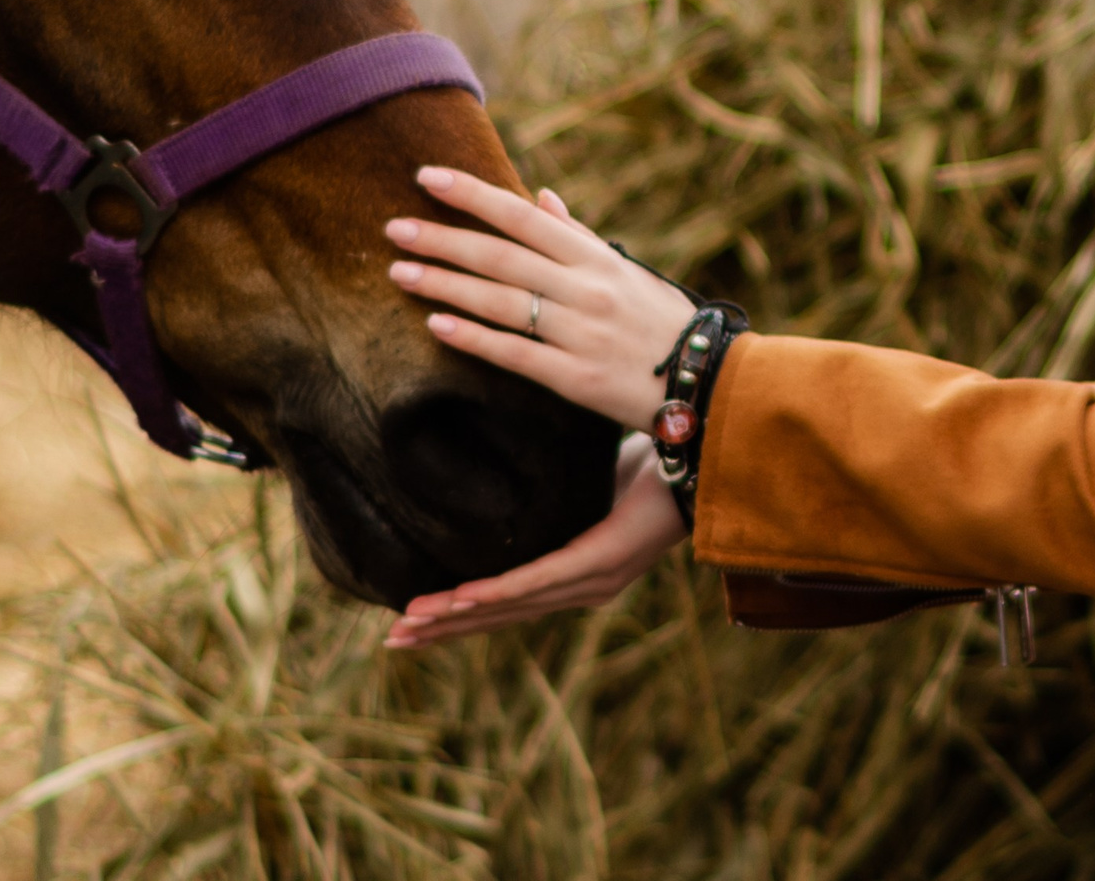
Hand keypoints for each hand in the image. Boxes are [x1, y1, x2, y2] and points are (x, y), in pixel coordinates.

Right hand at [385, 432, 685, 646]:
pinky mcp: (600, 563)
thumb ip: (552, 491)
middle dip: (443, 628)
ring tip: (409, 624)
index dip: (459, 615)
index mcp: (578, 574)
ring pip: (511, 605)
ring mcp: (592, 580)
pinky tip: (462, 599)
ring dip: (456, 617)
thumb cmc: (651, 466)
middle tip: (393, 639)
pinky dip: (498, 591)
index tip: (411, 620)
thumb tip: (514, 471)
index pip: (508, 602)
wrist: (701, 456)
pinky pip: (540, 580)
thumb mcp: (584, 480)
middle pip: (500, 615)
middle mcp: (582, 589)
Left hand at [386, 167, 697, 428]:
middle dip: (443, 239)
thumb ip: (578, 236)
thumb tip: (538, 196)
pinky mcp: (576, 378)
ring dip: (445, 285)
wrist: (706, 379)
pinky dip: (474, 338)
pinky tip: (436, 326)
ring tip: (400, 272)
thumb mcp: (626, 270)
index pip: (521, 217)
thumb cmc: (662, 320)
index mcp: (596, 257)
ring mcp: (580, 333)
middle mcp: (585, 289)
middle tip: (393, 228)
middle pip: (500, 257)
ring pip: (501, 302)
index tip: (427, 177)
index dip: (472, 195)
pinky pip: (516, 354)